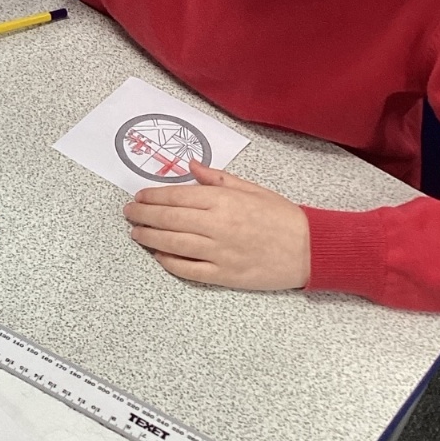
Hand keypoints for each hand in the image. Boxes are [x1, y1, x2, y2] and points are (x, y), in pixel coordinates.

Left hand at [122, 161, 310, 290]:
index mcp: (223, 200)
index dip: (153, 197)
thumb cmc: (282, 216)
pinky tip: (158, 255)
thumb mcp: (251, 188)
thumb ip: (217, 178)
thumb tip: (190, 165)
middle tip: (129, 214)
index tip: (139, 196)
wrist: (310, 248)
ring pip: (172, 244)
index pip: (176, 196)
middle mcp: (216, 225)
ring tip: (136, 234)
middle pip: (168, 219)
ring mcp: (218, 252)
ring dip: (149, 238)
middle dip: (143, 215)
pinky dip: (169, 262)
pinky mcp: (223, 275)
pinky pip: (188, 269)